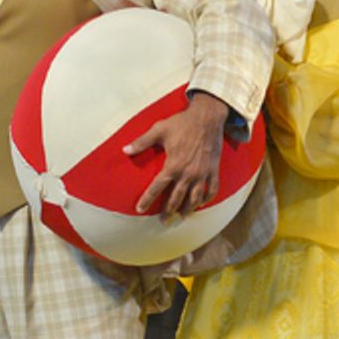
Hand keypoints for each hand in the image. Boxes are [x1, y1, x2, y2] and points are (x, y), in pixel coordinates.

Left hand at [127, 92, 229, 218]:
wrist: (207, 117)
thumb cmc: (182, 122)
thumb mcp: (159, 130)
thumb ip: (141, 142)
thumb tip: (124, 150)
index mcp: (173, 165)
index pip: (157, 187)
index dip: (147, 199)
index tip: (139, 209)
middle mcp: (188, 173)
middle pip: (177, 198)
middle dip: (168, 211)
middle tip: (163, 221)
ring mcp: (202, 173)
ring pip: (195, 198)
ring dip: (187, 210)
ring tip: (181, 217)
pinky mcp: (213, 170)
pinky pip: (212, 189)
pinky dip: (206, 199)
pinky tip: (201, 203)